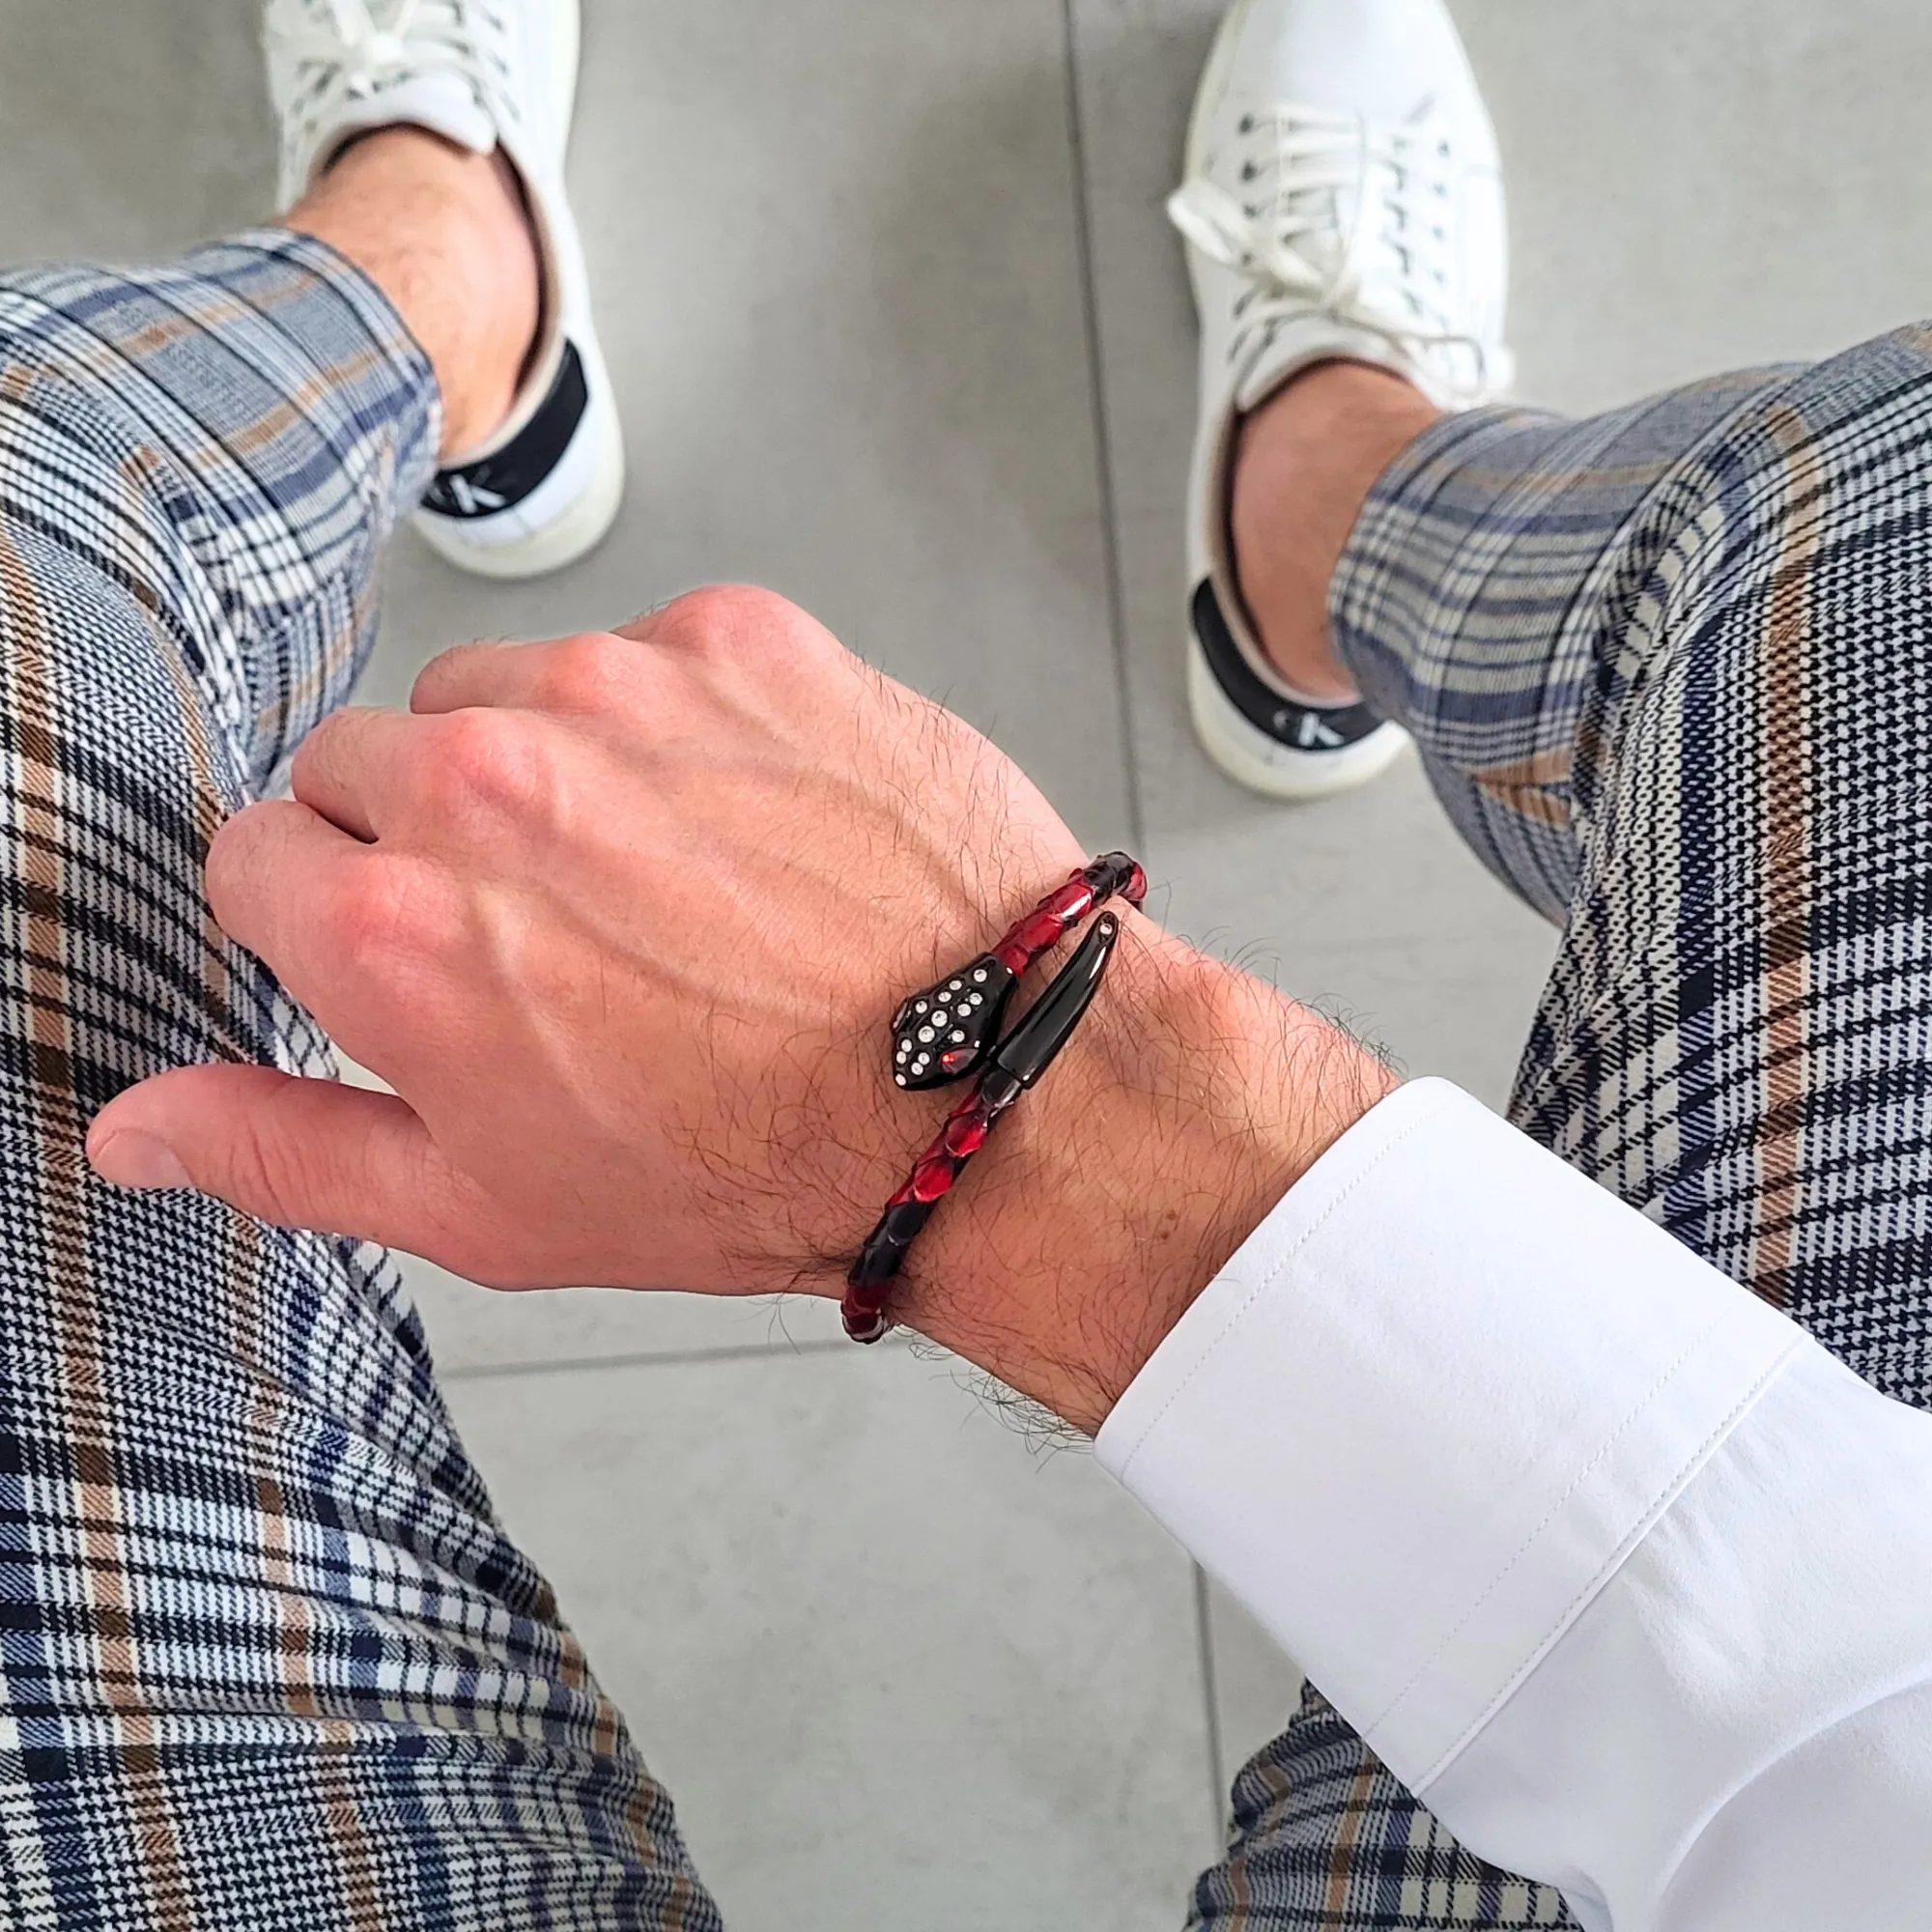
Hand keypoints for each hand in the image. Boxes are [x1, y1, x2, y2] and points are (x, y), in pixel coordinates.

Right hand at [87, 587, 1391, 1429]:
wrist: (989, 1087)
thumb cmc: (759, 1163)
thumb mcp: (492, 1206)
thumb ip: (287, 1146)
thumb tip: (139, 1121)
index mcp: (401, 930)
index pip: (256, 850)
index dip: (330, 914)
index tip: (410, 951)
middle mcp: (491, 784)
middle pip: (366, 760)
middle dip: (429, 842)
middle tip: (551, 933)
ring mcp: (622, 692)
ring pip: (501, 694)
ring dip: (548, 771)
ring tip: (659, 881)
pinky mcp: (740, 641)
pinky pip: (642, 657)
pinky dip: (671, 725)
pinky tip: (743, 824)